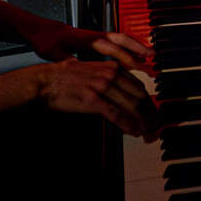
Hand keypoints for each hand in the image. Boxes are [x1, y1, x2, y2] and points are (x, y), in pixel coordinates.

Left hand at [25, 21, 152, 73]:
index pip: (111, 47)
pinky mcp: (97, 40)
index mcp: (86, 38)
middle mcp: (95, 35)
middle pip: (122, 39)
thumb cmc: (47, 40)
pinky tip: (135, 58)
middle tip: (152, 57)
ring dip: (137, 46)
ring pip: (122, 39)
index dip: (125, 57)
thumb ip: (65, 60)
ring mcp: (97, 36)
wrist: (43, 30)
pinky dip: (129, 48)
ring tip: (151, 56)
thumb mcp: (53, 52)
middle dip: (138, 47)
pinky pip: (118, 43)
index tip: (137, 65)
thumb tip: (73, 66)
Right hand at [25, 59, 159, 138]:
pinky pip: (116, 113)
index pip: (139, 87)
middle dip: (151, 115)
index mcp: (112, 67)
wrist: (44, 81)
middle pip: (140, 96)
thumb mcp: (92, 73)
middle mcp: (110, 74)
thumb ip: (109, 81)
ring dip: (143, 122)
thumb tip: (123, 96)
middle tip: (155, 128)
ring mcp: (102, 86)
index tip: (153, 115)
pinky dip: (127, 124)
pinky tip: (133, 131)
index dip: (150, 104)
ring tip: (147, 133)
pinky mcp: (92, 99)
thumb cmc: (65, 79)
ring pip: (131, 105)